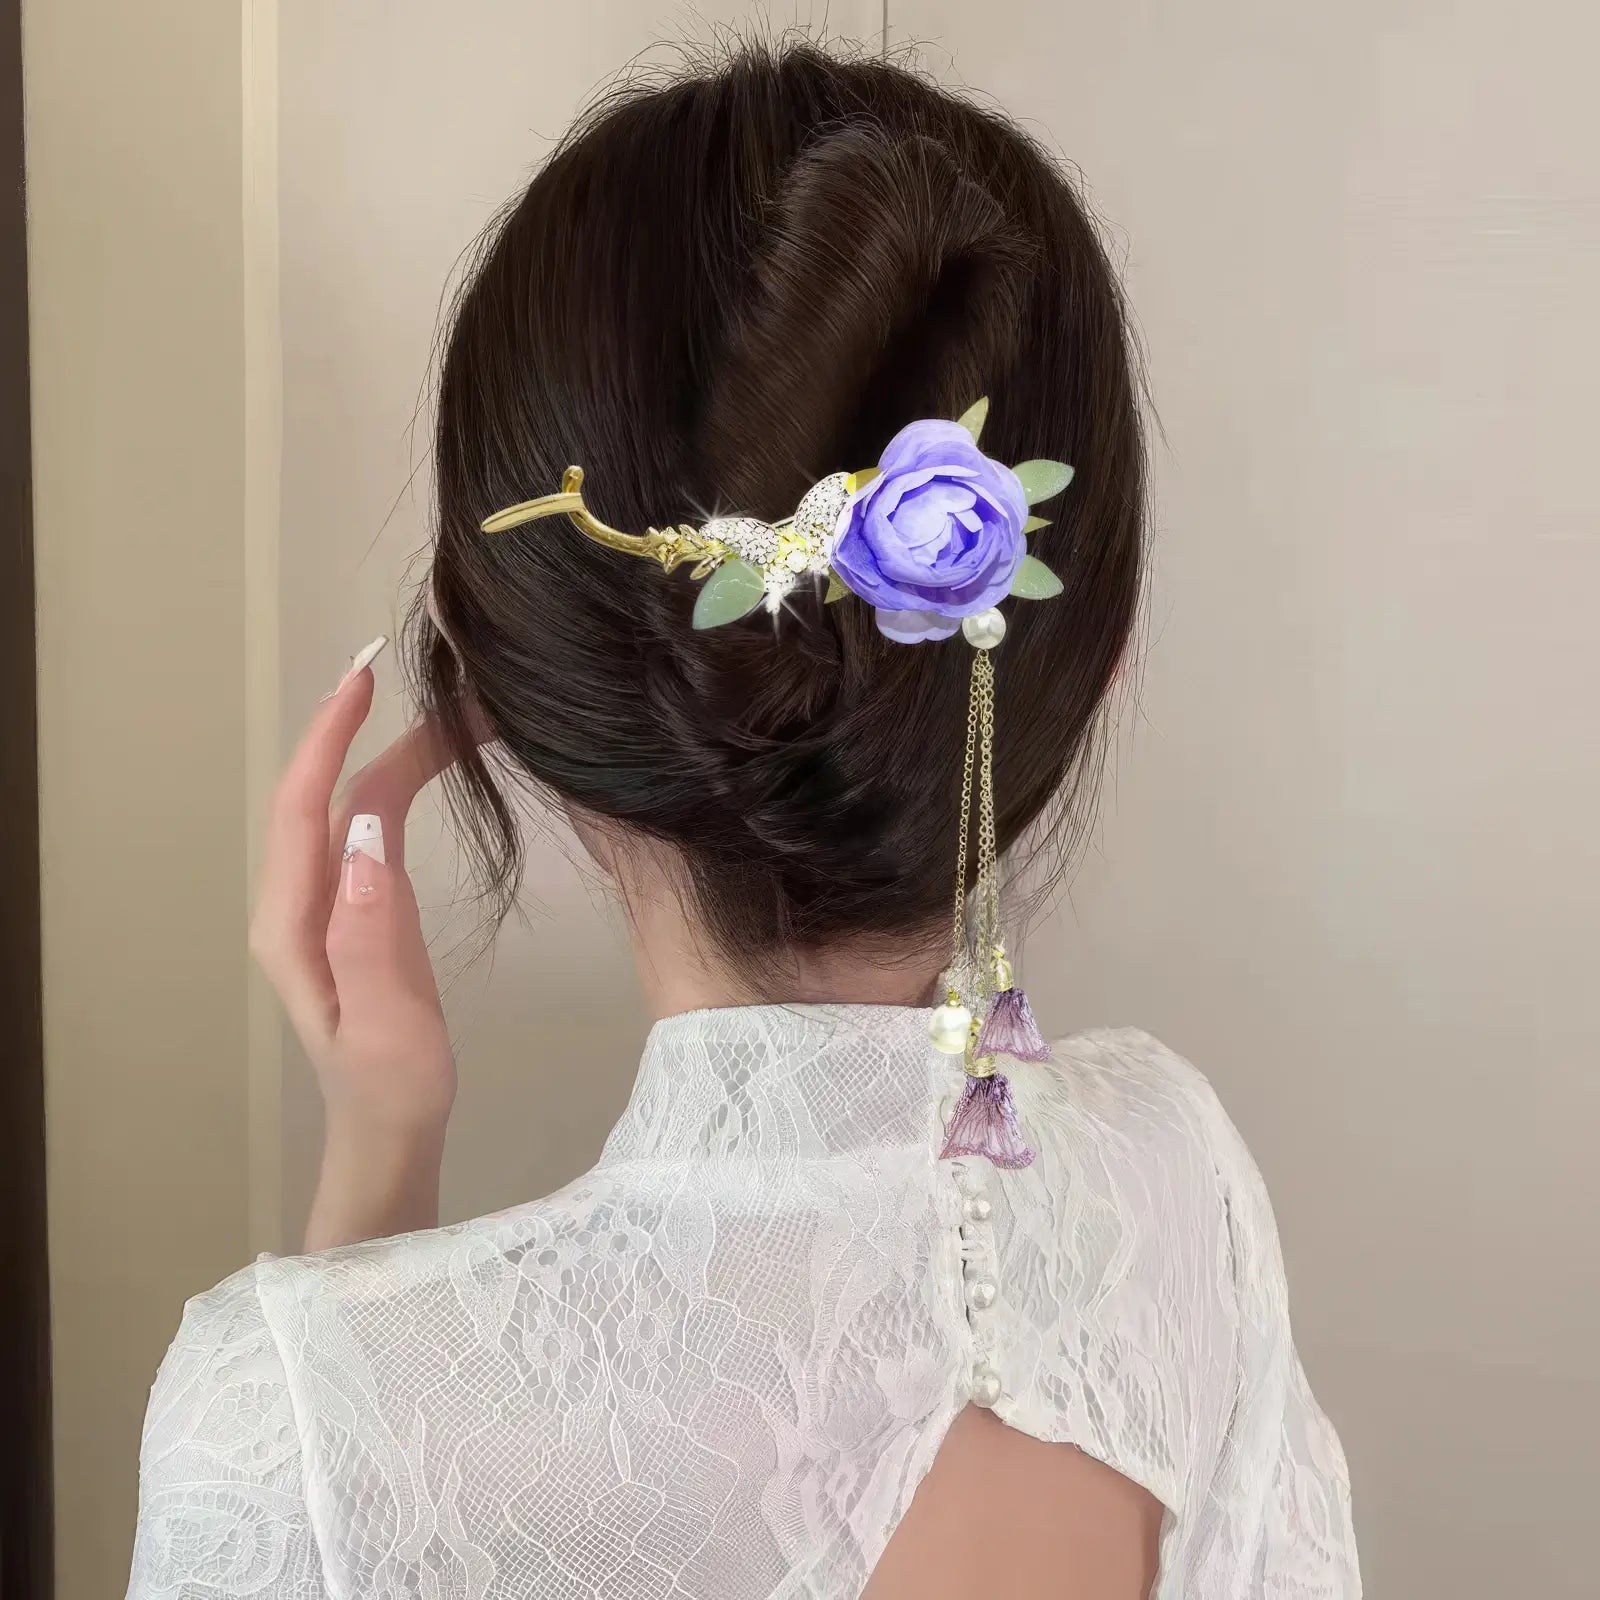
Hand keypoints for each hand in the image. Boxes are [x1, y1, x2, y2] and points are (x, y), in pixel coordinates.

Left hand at [249, 640, 455, 1249]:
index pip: (302, 807)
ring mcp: (326, 902)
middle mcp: (298, 900)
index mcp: (293, 923)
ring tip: (453, 714)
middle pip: (322, 793)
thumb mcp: (386, 1022)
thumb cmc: (391, 1089)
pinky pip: (370, 829)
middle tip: (423, 677)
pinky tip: (435, 763)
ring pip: (349, 806)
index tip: (366, 679)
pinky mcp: (356, 909)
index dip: (329, 736)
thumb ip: (372, 933)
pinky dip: (401, 786)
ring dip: (391, 751)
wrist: (390, 1133)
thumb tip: (365, 835)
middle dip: (362, 727)